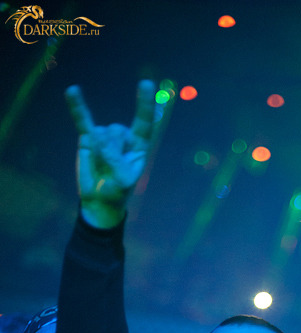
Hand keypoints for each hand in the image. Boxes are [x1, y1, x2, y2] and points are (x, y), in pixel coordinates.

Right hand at [66, 80, 155, 226]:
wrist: (99, 199)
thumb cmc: (117, 190)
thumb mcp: (122, 179)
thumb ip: (114, 159)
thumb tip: (99, 134)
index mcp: (139, 146)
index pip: (144, 123)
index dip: (145, 105)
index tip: (146, 83)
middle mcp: (124, 136)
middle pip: (117, 131)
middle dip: (112, 152)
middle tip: (111, 169)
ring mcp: (105, 135)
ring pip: (102, 133)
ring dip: (100, 151)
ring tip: (101, 165)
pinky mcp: (88, 137)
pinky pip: (83, 119)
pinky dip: (77, 107)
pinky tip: (72, 91)